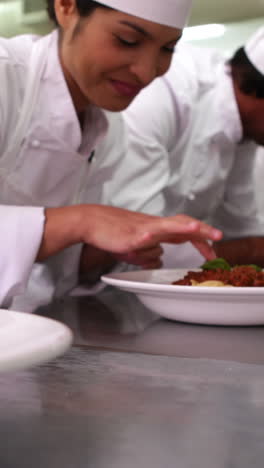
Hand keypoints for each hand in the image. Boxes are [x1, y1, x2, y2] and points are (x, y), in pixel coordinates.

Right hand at [38, 205, 221, 261]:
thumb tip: (158, 260)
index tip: (212, 252)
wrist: (91, 222)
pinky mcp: (131, 234)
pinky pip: (146, 233)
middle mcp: (154, 226)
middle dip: (202, 231)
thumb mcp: (135, 249)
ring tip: (199, 229)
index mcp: (157, 229)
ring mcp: (143, 229)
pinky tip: (153, 237)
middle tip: (218, 237)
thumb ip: (149, 254)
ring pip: (168, 226)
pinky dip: (151, 235)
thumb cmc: (112, 233)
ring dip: (183, 229)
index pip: (184, 232)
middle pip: (183, 225)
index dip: (200, 239)